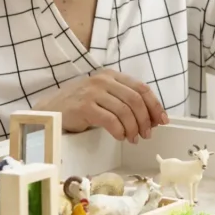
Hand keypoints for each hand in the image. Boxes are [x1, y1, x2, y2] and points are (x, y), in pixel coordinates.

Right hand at [33, 69, 168, 143]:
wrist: (51, 109)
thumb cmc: (81, 105)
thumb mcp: (105, 96)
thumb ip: (125, 101)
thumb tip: (151, 118)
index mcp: (112, 75)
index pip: (141, 88)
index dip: (155, 105)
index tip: (162, 120)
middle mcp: (103, 80)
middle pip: (135, 100)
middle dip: (145, 119)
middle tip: (147, 134)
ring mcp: (93, 92)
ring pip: (125, 111)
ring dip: (133, 128)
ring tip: (133, 138)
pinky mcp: (84, 107)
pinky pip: (110, 120)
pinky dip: (119, 131)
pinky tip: (120, 137)